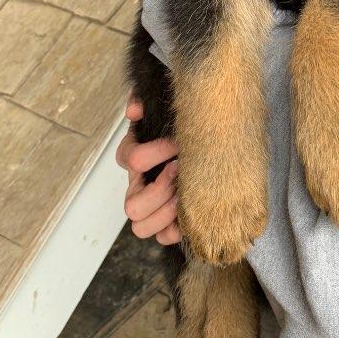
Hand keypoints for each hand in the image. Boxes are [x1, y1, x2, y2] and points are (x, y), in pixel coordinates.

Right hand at [116, 98, 180, 244]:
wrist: (206, 138)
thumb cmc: (181, 123)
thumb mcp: (162, 105)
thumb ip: (143, 100)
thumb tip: (134, 111)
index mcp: (133, 155)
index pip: (133, 160)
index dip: (156, 152)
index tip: (178, 143)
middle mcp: (137, 184)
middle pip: (131, 205)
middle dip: (160, 190)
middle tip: (181, 174)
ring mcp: (150, 205)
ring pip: (140, 227)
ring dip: (166, 213)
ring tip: (186, 195)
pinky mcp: (167, 220)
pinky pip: (162, 237)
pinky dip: (175, 230)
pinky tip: (190, 213)